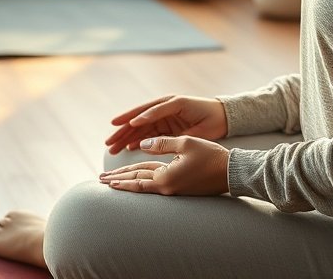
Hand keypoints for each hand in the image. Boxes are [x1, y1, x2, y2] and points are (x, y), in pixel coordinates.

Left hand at [99, 135, 229, 195]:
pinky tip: (140, 177)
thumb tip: (142, 144)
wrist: (231, 172)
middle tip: (101, 181)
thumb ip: (161, 143)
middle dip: (119, 180)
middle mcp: (167, 187)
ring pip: (146, 183)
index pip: (135, 178)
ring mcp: (174, 190)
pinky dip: (145, 179)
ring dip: (129, 181)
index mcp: (165, 178)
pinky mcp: (181, 188)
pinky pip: (157, 182)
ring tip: (114, 180)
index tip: (102, 179)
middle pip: (137, 182)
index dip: (118, 177)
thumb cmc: (210, 156)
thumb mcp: (185, 143)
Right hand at [105, 95, 227, 154]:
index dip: (135, 118)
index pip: (148, 111)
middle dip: (123, 131)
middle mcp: (162, 110)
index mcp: (169, 103)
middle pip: (138, 121)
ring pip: (139, 129)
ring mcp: (163, 119)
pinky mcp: (165, 128)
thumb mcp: (186, 113)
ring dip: (125, 138)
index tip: (123, 124)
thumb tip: (147, 127)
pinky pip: (147, 135)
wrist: (221, 118)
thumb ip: (168, 121)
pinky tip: (127, 148)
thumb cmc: (207, 115)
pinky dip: (137, 141)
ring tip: (112, 147)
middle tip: (109, 140)